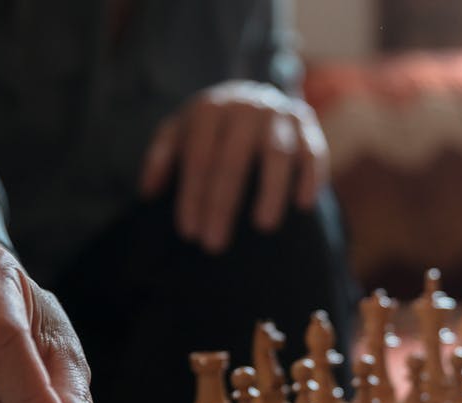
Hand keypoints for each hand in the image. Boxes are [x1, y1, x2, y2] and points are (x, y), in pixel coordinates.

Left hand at [139, 80, 329, 253]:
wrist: (251, 98)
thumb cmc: (210, 129)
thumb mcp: (179, 132)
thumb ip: (161, 157)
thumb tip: (148, 192)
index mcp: (210, 109)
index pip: (198, 158)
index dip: (192, 196)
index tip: (189, 234)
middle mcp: (245, 108)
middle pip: (232, 161)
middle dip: (222, 205)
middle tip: (215, 245)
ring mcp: (278, 114)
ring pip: (276, 154)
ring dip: (271, 191)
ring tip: (264, 228)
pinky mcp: (306, 123)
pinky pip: (313, 151)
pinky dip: (310, 177)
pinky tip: (303, 205)